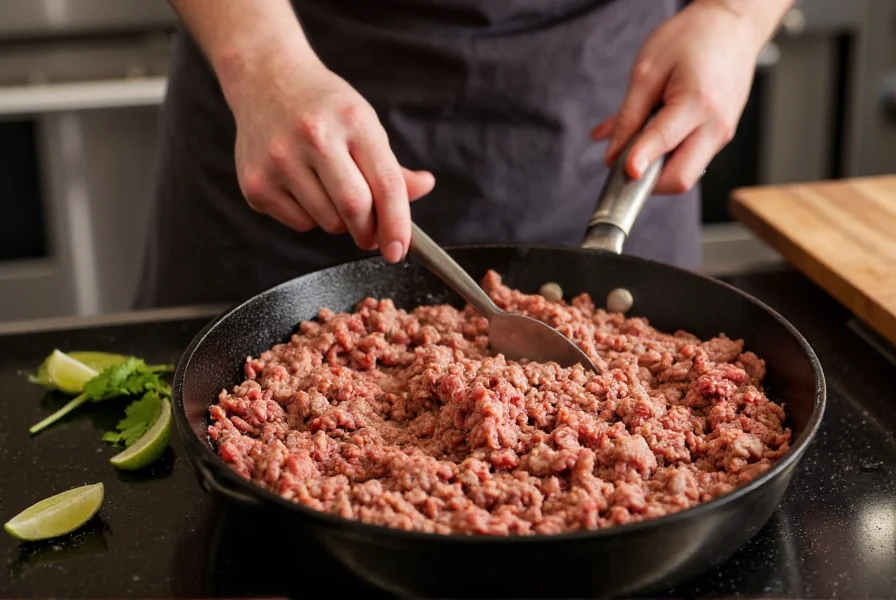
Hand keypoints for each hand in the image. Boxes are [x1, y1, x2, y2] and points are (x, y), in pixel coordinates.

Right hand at [229, 54, 434, 262]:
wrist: (265, 79)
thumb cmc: (323, 106)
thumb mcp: (364, 123)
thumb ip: (392, 166)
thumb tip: (423, 187)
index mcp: (353, 121)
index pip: (386, 184)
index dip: (397, 224)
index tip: (399, 250)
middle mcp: (314, 137)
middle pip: (355, 209)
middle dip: (369, 232)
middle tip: (371, 234)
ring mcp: (280, 160)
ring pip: (328, 222)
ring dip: (338, 221)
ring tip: (328, 190)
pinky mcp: (256, 183)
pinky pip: (300, 224)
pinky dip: (310, 218)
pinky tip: (302, 187)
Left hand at [591, 0, 767, 193]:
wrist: (732, 28)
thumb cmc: (692, 39)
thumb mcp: (648, 70)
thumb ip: (629, 115)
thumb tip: (613, 154)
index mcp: (698, 102)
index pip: (664, 143)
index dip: (637, 162)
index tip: (615, 170)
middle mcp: (716, 126)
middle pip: (681, 179)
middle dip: (648, 181)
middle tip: (622, 164)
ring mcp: (722, 135)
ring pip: (686, 174)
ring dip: (656, 169)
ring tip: (637, 143)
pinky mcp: (719, 137)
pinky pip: (690, 160)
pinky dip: (665, 157)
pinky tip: (650, 138)